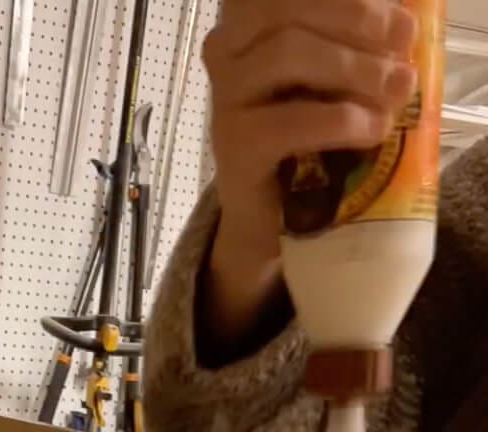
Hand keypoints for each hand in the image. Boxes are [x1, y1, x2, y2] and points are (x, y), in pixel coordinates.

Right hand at [202, 0, 416, 343]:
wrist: (269, 216)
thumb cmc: (303, 135)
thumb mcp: (329, 77)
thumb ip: (351, 43)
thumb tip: (401, 28)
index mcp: (251, 21)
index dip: (352, 2)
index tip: (402, 29)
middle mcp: (227, 50)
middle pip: (289, 10)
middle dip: (358, 26)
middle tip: (403, 60)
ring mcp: (224, 97)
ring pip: (288, 53)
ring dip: (354, 70)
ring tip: (394, 95)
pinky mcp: (232, 145)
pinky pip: (288, 121)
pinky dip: (340, 121)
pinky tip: (373, 131)